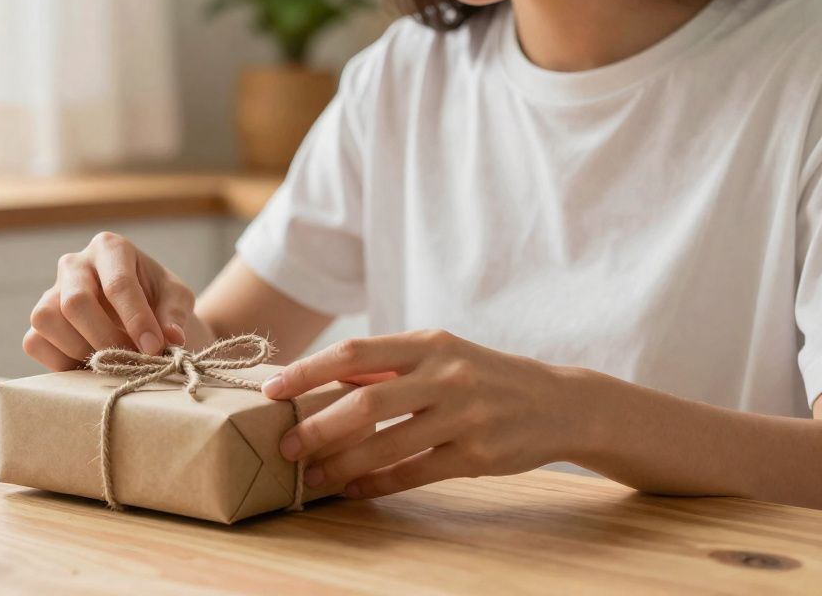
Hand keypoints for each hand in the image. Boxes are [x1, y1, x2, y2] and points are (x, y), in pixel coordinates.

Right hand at [23, 232, 201, 370]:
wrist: (140, 316)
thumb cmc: (158, 300)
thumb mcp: (177, 299)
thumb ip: (174, 315)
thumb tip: (171, 339)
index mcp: (110, 248)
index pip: (118, 284)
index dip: (136, 320)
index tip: (154, 348)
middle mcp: (74, 264)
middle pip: (75, 302)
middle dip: (106, 338)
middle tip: (133, 359)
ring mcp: (51, 291)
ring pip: (46, 319)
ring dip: (80, 350)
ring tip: (111, 362)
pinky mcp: (39, 322)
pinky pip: (34, 342)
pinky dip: (60, 361)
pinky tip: (89, 366)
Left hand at [263, 329, 583, 497]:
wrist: (560, 401)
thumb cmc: (483, 376)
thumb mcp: (441, 354)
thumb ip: (388, 366)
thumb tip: (321, 378)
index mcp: (427, 343)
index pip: (354, 353)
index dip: (308, 371)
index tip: (272, 390)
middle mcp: (445, 375)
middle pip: (365, 403)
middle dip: (317, 428)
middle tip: (285, 446)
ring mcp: (464, 416)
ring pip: (387, 444)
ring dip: (342, 464)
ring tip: (313, 477)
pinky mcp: (478, 455)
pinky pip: (415, 473)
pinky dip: (378, 483)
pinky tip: (354, 489)